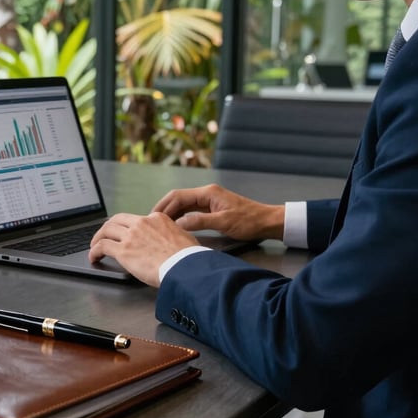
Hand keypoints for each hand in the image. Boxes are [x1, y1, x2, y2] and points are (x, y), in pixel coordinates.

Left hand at [89, 212, 198, 286]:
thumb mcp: (183, 236)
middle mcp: (141, 223)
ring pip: (106, 230)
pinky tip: (94, 257)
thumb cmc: (188, 257)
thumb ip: (173, 234)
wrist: (184, 266)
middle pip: (117, 220)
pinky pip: (102, 247)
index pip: (136, 219)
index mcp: (156, 219)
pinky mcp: (123, 251)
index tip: (125, 233)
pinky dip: (94, 251)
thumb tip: (172, 238)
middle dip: (108, 227)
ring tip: (94, 246)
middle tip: (104, 235)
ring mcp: (131, 236)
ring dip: (98, 238)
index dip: (127, 226)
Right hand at [153, 184, 284, 241]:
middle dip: (163, 208)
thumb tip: (178, 224)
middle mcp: (206, 193)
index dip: (164, 206)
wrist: (267, 222)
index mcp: (208, 193)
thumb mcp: (224, 223)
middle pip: (178, 198)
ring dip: (170, 213)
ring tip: (159, 224)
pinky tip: (174, 225)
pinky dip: (180, 216)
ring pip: (183, 204)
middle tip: (150, 221)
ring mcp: (208, 200)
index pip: (178, 196)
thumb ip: (200, 222)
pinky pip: (190, 210)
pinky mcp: (211, 208)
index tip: (152, 217)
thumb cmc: (249, 221)